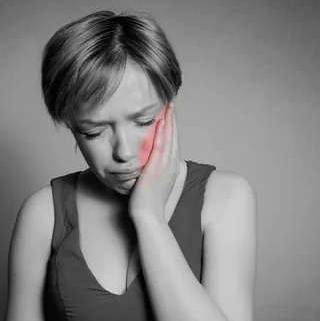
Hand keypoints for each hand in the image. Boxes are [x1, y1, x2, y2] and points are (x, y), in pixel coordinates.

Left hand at [129, 102, 179, 221]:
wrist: (148, 215)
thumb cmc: (146, 204)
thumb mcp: (152, 185)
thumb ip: (151, 174)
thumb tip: (145, 168)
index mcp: (171, 169)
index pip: (173, 144)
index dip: (172, 129)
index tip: (169, 117)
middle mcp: (172, 165)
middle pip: (175, 137)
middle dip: (173, 120)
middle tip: (171, 105)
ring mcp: (166, 166)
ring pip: (170, 138)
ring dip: (170, 121)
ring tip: (168, 107)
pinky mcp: (158, 167)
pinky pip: (162, 144)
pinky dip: (163, 131)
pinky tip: (161, 120)